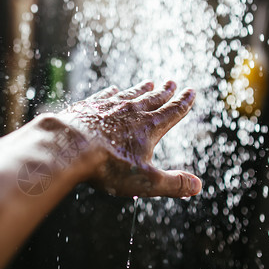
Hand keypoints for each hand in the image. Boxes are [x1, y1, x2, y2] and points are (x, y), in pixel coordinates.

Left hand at [57, 80, 201, 197]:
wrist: (70, 146)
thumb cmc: (108, 165)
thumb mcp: (145, 181)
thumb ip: (173, 183)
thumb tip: (198, 186)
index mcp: (149, 128)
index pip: (172, 112)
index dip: (184, 102)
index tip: (191, 91)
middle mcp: (131, 112)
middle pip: (152, 99)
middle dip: (165, 92)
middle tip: (172, 83)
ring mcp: (109, 107)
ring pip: (130, 95)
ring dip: (142, 89)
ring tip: (149, 82)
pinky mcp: (89, 107)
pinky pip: (105, 96)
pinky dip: (112, 92)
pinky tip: (113, 89)